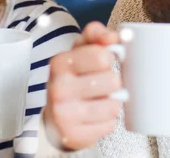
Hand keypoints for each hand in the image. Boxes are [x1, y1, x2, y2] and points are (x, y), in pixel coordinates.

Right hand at [45, 22, 122, 150]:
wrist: (55, 117)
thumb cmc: (73, 79)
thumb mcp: (79, 52)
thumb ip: (96, 36)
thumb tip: (114, 36)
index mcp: (59, 62)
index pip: (101, 55)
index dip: (109, 57)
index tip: (103, 61)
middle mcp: (58, 87)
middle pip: (112, 80)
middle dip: (112, 82)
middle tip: (100, 83)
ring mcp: (64, 113)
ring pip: (114, 105)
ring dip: (111, 102)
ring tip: (98, 100)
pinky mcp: (73, 135)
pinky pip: (109, 125)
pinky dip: (107, 120)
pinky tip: (94, 116)